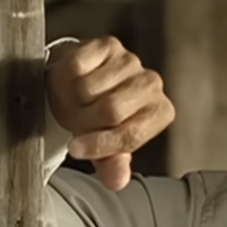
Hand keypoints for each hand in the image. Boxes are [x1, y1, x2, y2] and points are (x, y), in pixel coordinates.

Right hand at [46, 36, 173, 189]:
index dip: (100, 145)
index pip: (131, 135)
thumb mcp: (104, 147)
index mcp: (159, 113)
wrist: (77, 85)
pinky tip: (72, 80)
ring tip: (75, 101)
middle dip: (85, 121)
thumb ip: (112, 164)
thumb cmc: (96, 118)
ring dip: (73, 99)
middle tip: (76, 121)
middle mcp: (152, 84)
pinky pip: (79, 65)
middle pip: (111, 111)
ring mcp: (131, 61)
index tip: (76, 149)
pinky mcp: (109, 44)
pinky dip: (67, 77)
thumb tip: (117, 181)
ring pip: (91, 89)